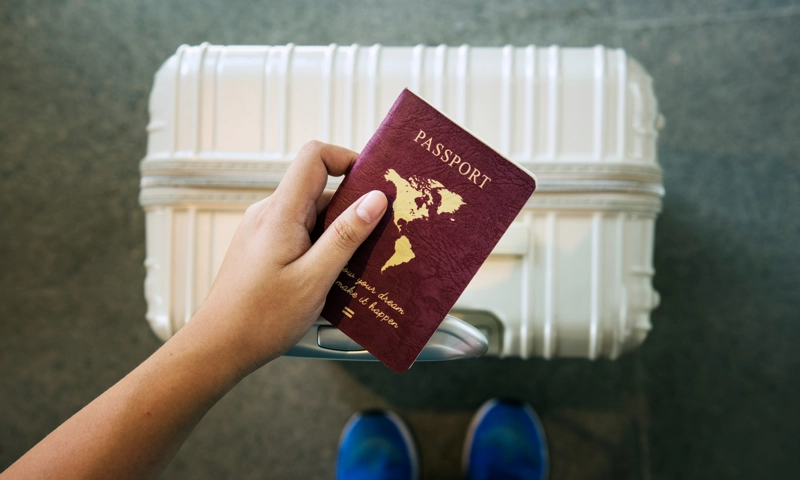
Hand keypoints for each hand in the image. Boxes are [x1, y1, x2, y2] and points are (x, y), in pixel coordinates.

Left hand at [186, 140, 387, 375]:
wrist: (219, 346)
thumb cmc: (261, 318)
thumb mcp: (315, 278)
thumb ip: (346, 236)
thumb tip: (375, 199)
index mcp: (280, 213)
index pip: (314, 157)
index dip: (347, 158)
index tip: (373, 183)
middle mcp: (269, 214)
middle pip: (319, 188)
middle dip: (352, 207)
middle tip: (379, 233)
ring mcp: (264, 230)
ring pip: (312, 214)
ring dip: (339, 232)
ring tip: (357, 264)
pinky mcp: (263, 247)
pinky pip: (301, 232)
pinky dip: (322, 246)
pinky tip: (334, 274)